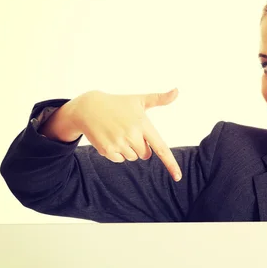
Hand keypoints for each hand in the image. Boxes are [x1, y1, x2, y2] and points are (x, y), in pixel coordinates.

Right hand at [51, 88, 181, 180]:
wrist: (88, 108)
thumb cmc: (118, 104)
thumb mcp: (139, 100)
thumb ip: (159, 98)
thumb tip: (177, 90)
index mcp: (143, 124)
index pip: (161, 147)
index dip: (170, 163)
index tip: (178, 177)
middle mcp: (132, 135)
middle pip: (145, 154)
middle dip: (140, 146)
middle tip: (129, 131)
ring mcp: (119, 143)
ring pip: (132, 158)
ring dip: (128, 149)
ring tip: (118, 133)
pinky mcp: (107, 150)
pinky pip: (119, 160)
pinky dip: (117, 152)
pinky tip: (110, 138)